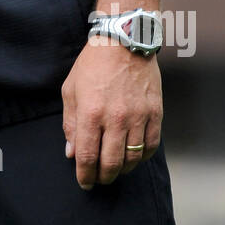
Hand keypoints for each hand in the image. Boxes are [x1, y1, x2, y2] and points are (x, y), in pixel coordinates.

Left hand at [61, 35, 161, 189]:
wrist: (124, 41)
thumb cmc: (93, 65)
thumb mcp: (71, 90)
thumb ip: (70, 124)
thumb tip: (72, 153)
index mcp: (91, 113)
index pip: (88, 156)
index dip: (85, 175)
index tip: (84, 182)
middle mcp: (115, 118)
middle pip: (111, 163)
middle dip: (103, 177)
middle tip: (99, 180)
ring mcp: (138, 116)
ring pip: (132, 158)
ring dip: (122, 170)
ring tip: (115, 170)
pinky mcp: (155, 113)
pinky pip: (151, 145)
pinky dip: (142, 157)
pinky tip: (134, 157)